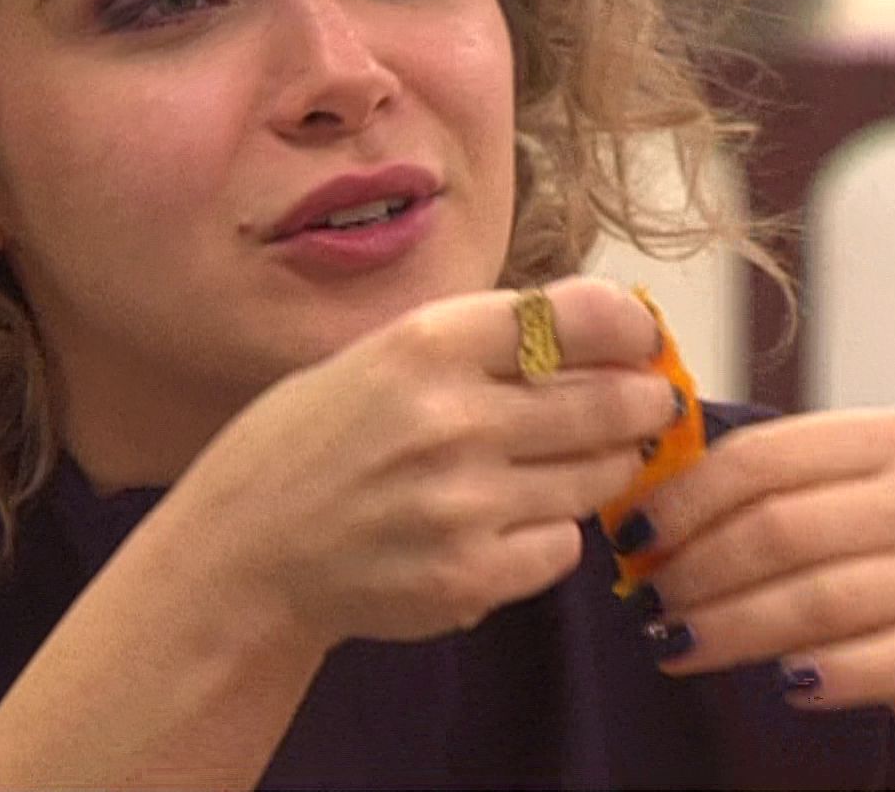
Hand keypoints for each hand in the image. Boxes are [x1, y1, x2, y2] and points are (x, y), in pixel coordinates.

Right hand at [157, 277, 678, 652]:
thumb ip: (485, 342)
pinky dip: (553, 534)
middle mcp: (453, 419)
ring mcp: (465, 504)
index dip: (630, 327)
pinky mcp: (469, 577)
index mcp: (429, 344)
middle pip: (611, 402)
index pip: (579, 316)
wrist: (243, 554)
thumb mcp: (385, 356)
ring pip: (599, 477)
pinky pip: (563, 547)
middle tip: (650, 404)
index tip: (643, 341)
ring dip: (603, 467)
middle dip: (644, 402)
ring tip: (572, 462)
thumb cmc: (317, 443)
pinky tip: (513, 523)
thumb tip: (603, 329)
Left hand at [618, 409, 894, 787]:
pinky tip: (778, 688)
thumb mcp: (844, 514)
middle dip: (697, 570)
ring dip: (733, 628)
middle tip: (646, 605)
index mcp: (890, 440)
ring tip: (675, 646)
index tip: (631, 538)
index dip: (684, 499)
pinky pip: (884, 659)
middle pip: (782, 529)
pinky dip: (823, 675)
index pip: (763, 458)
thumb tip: (639, 497)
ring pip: (819, 598)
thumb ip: (766, 493)